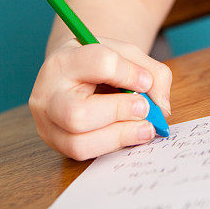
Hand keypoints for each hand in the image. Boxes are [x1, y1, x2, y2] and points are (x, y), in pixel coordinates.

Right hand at [29, 37, 171, 159]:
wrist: (73, 73)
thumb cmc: (100, 61)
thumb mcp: (126, 54)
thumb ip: (152, 73)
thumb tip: (162, 109)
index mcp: (64, 60)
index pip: (99, 64)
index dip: (128, 74)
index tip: (145, 81)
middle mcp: (47, 93)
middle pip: (79, 114)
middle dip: (120, 112)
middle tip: (144, 108)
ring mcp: (47, 124)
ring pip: (79, 142)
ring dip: (120, 136)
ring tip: (146, 128)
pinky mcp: (57, 144)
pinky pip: (83, 154)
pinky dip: (113, 145)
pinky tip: (131, 134)